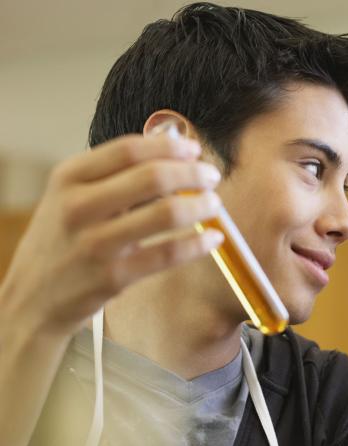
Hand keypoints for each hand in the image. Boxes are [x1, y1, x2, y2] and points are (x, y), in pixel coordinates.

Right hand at [0, 133, 224, 339]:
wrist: (32, 297)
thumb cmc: (62, 240)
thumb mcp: (71, 197)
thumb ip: (114, 174)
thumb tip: (170, 147)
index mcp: (68, 178)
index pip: (128, 149)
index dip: (169, 146)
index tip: (194, 149)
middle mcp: (78, 206)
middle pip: (153, 177)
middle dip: (193, 174)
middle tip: (211, 176)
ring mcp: (95, 244)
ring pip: (166, 214)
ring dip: (201, 205)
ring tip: (214, 204)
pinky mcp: (112, 277)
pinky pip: (168, 254)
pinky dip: (199, 244)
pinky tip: (213, 238)